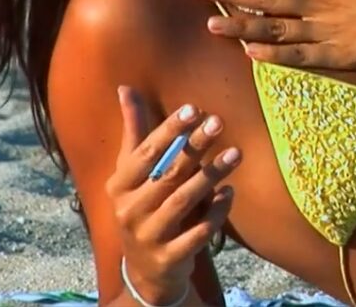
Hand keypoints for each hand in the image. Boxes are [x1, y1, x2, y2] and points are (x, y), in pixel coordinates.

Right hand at [105, 87, 240, 303]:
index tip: (194, 109)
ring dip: (211, 176)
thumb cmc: (141, 204)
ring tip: (236, 153)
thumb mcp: (132, 171)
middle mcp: (129, 210)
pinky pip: (198, 233)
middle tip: (220, 122)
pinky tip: (231, 193)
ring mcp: (149, 236)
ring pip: (183, 202)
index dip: (169, 131)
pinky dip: (215, 213)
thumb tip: (126, 87)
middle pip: (167, 174)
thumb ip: (136, 131)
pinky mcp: (169, 257)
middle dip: (195, 147)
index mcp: (119, 185)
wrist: (144, 268)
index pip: (146, 153)